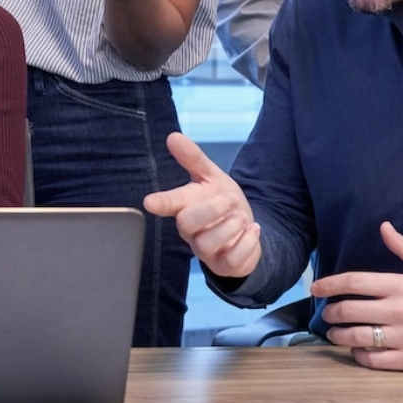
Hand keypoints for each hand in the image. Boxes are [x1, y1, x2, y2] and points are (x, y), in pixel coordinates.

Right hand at [143, 133, 260, 278]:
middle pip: (187, 223)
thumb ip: (193, 158)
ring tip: (242, 218)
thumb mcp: (212, 177)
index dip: (161, 202)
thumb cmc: (222, 203)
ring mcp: (206, 251)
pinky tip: (252, 230)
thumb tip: (173, 136)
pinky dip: (247, 242)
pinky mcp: (224, 266)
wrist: (247, 230)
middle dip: (212, 209)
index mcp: (184, 206)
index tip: (150, 202)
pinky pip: (232, 259)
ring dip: (231, 227)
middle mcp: (190, 231)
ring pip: (208, 243)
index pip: (168, 203)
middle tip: (229, 201)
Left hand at [313, 221, 402, 371]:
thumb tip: (383, 226)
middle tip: (326, 312)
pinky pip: (374, 359)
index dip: (329, 284)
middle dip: (331, 312)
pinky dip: (359, 355)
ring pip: (357, 337)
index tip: (315, 288)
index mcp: (400, 286)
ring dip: (338, 335)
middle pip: (349, 310)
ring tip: (333, 333)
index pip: (354, 282)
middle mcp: (398, 311)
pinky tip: (355, 350)